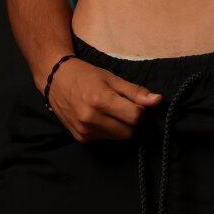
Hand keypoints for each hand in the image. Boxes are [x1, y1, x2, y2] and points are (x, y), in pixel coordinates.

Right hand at [46, 57, 161, 141]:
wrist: (56, 80)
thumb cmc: (86, 75)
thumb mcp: (112, 78)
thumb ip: (135, 92)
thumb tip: (158, 101)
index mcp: (101, 100)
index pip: (136, 117)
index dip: (140, 110)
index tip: (134, 102)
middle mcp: (91, 118)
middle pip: (129, 131)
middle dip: (131, 120)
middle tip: (122, 106)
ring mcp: (85, 130)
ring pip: (118, 137)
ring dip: (120, 126)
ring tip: (108, 109)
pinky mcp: (81, 138)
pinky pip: (105, 138)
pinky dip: (107, 130)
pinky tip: (98, 116)